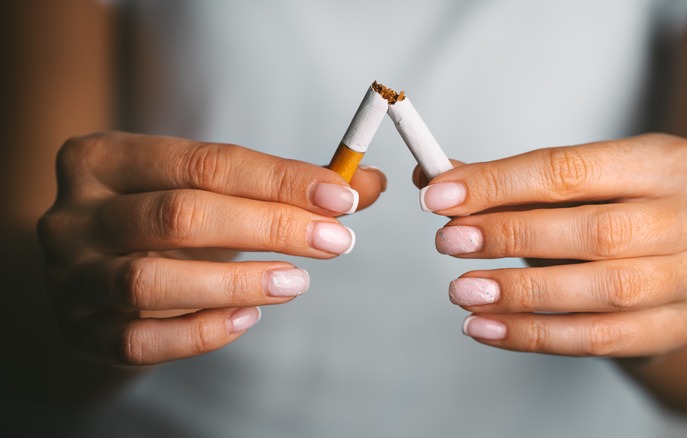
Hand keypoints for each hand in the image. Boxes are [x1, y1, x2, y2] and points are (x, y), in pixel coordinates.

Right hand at [37, 132, 384, 365]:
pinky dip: (200, 331)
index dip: (279, 179)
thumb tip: (367, 183)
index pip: (204, 161)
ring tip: (298, 283)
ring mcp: (68, 277)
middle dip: (269, 227)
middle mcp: (73, 214)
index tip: (340, 196)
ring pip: (149, 281)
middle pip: (179, 215)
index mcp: (103, 158)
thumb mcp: (214, 190)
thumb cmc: (168, 222)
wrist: (99, 272)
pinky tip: (249, 317)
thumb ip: (288, 186)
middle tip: (335, 241)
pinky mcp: (79, 332)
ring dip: (236, 282)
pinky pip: (138, 341)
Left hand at [415, 133, 686, 356]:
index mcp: (667, 161)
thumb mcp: (572, 188)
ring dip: (520, 293)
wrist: (676, 270)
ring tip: (463, 291)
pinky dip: (533, 335)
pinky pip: (598, 339)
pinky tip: (487, 327)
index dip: (499, 184)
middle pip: (594, 230)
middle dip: (510, 235)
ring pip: (602, 291)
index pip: (570, 169)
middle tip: (449, 241)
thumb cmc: (613, 216)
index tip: (439, 196)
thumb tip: (434, 178)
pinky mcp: (679, 328)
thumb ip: (506, 182)